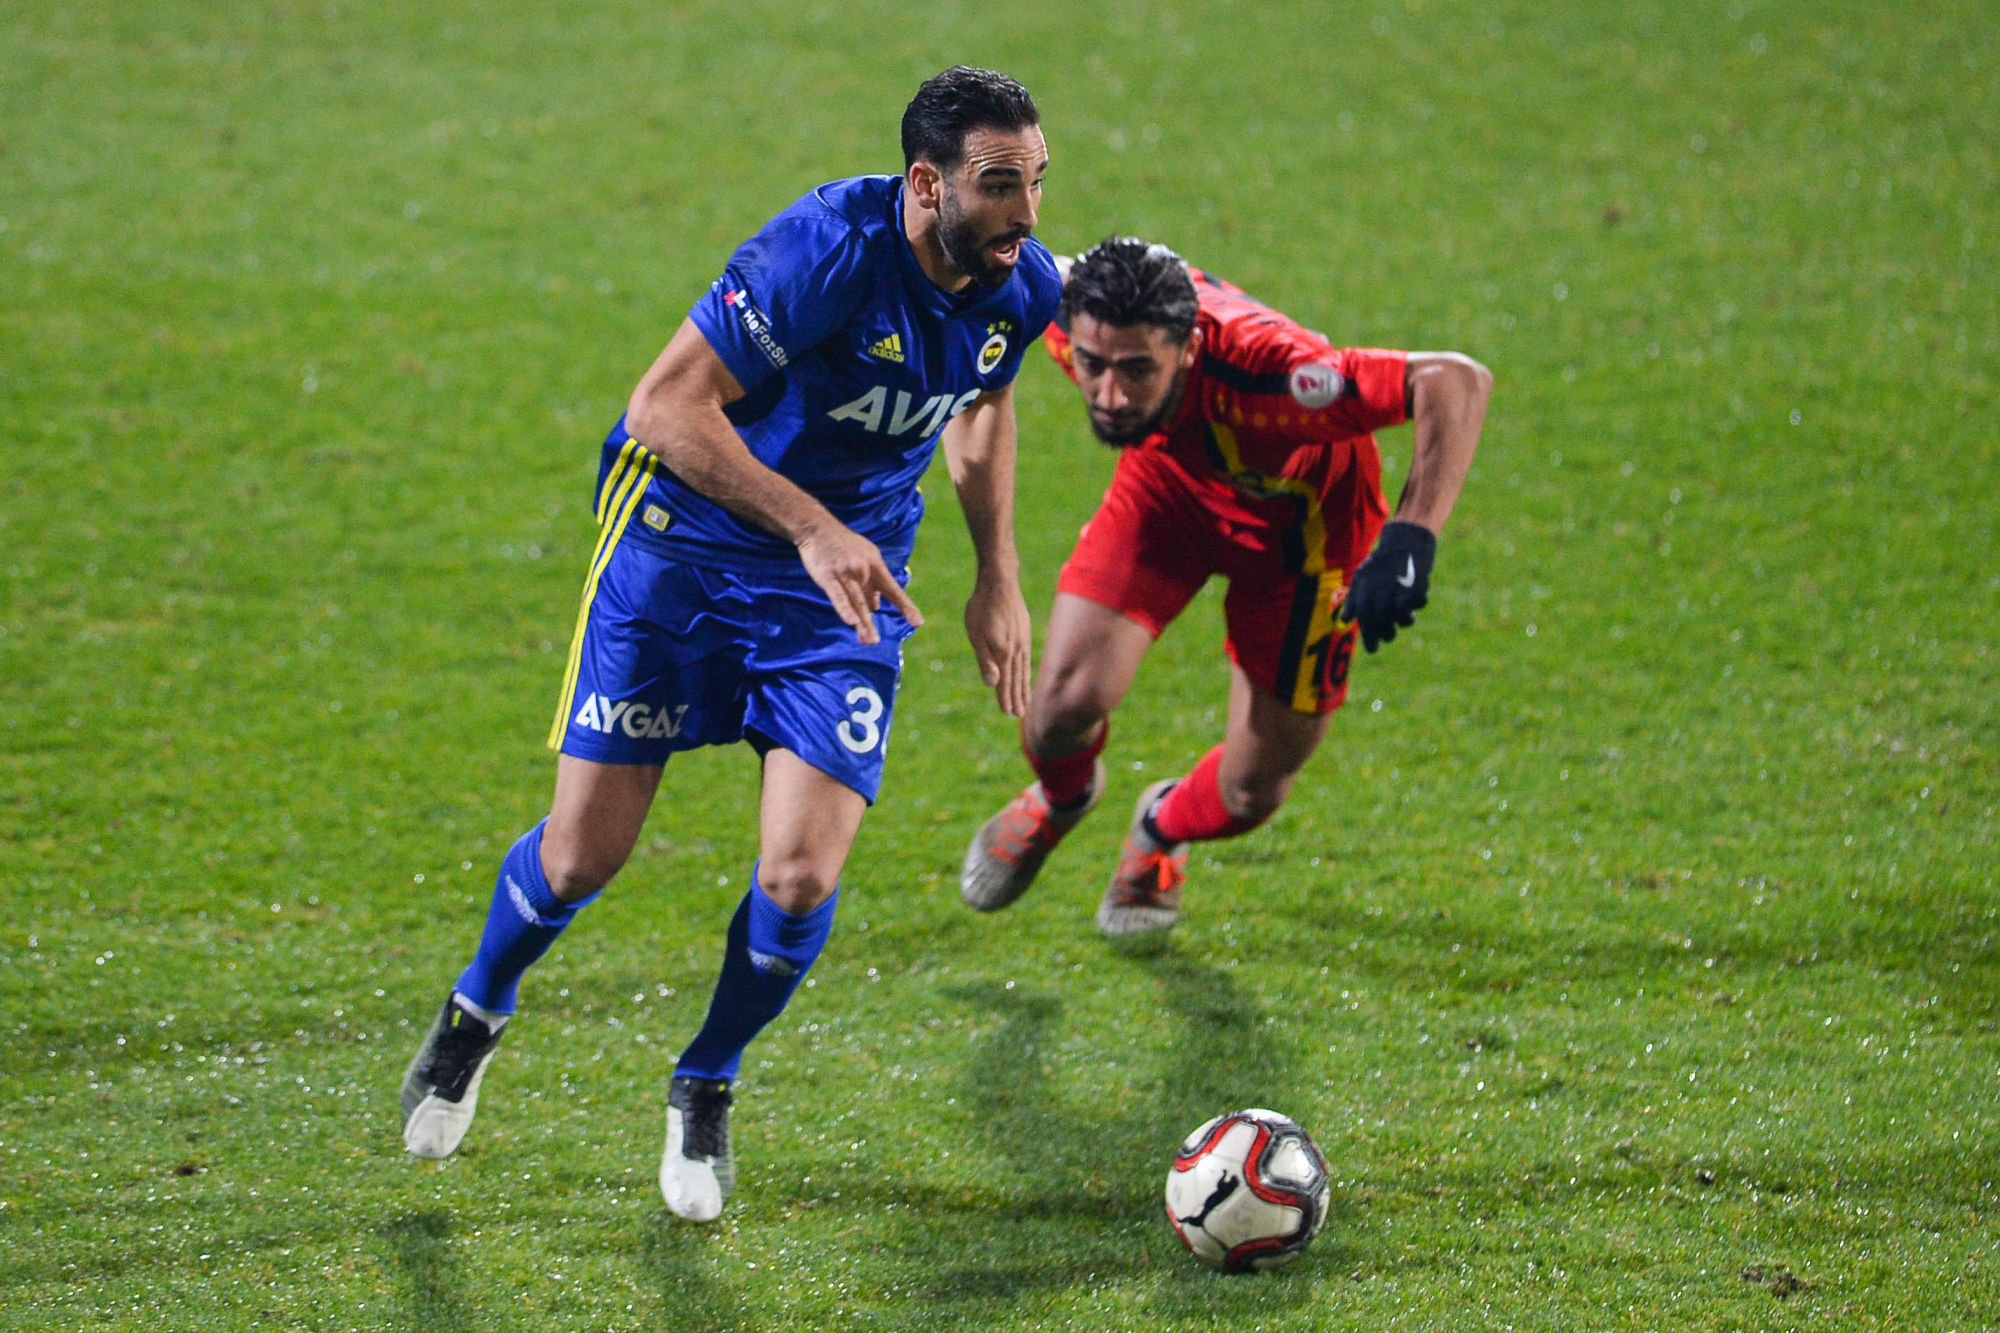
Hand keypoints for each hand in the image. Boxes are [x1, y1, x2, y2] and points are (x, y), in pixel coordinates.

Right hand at [796, 520, 923, 644]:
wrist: (818, 528)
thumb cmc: (844, 545)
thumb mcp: (865, 557)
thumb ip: (871, 582)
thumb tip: (877, 606)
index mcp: (875, 565)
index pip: (893, 590)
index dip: (905, 607)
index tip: (918, 622)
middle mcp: (863, 570)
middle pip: (870, 601)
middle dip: (873, 623)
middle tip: (876, 642)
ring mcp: (846, 573)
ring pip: (855, 602)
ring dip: (862, 623)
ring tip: (868, 640)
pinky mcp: (828, 577)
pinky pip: (838, 596)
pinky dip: (844, 609)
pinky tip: (851, 622)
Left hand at [963, 571, 1031, 715]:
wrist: (1000, 581)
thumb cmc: (981, 607)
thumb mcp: (976, 635)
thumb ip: (985, 661)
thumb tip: (991, 684)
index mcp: (1002, 653)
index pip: (1004, 682)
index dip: (1005, 698)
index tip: (1009, 713)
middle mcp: (1016, 650)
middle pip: (1016, 679)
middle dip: (1017, 698)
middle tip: (1020, 715)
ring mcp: (1022, 640)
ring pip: (1024, 669)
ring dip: (1024, 686)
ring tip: (1026, 700)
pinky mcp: (1024, 631)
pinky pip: (1027, 658)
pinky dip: (1027, 670)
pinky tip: (1026, 673)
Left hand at [1338, 520, 1435, 652]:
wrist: (1403, 545)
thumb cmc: (1379, 565)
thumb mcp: (1361, 580)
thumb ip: (1353, 601)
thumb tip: (1342, 621)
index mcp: (1365, 596)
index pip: (1367, 625)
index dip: (1370, 640)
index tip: (1373, 649)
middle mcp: (1381, 597)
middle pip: (1387, 629)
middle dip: (1388, 634)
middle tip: (1389, 632)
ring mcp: (1400, 594)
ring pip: (1405, 620)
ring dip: (1406, 619)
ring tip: (1405, 613)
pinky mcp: (1418, 588)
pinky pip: (1419, 604)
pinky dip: (1418, 601)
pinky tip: (1414, 595)